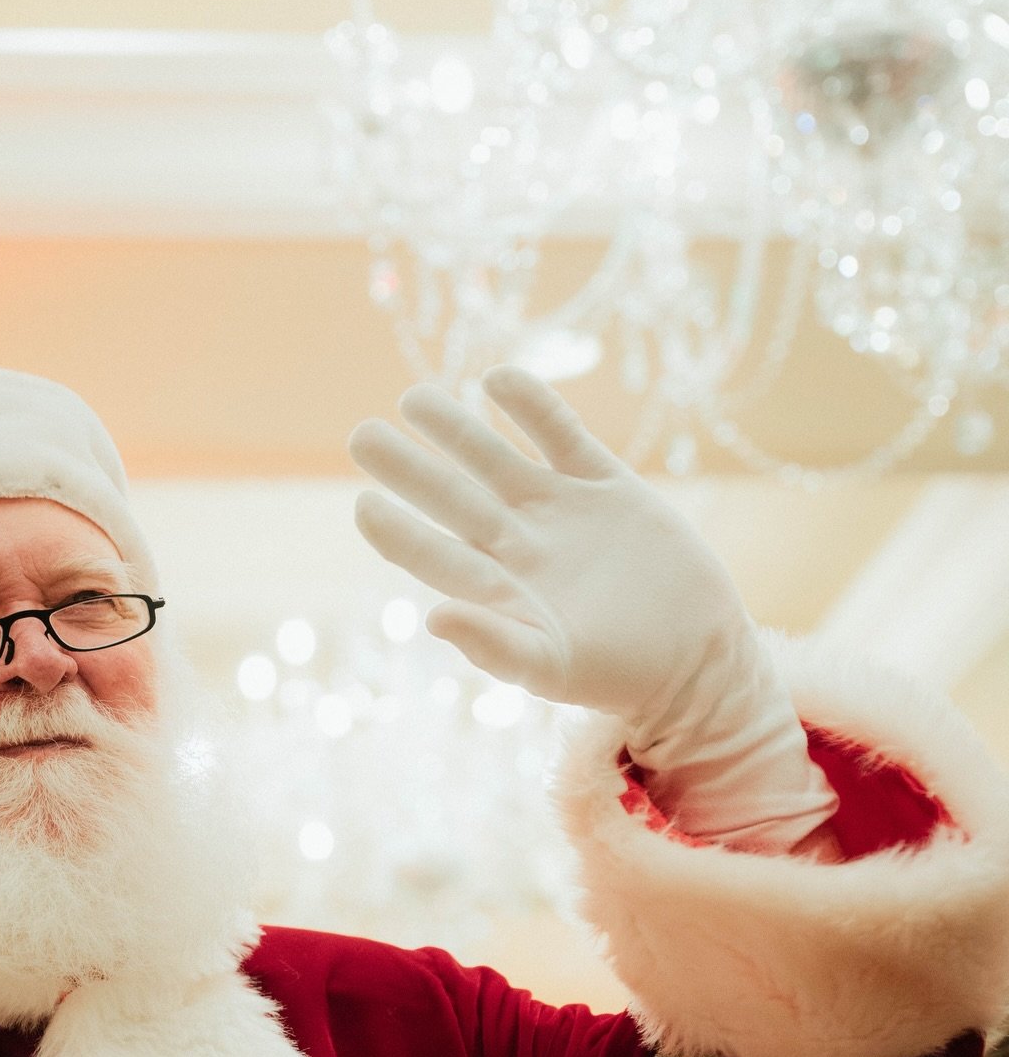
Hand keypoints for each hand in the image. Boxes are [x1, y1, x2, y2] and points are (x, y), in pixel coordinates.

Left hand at [348, 369, 835, 850]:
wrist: (695, 655)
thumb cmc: (616, 675)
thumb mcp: (552, 668)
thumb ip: (493, 645)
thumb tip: (431, 617)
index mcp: (497, 591)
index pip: (433, 555)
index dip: (397, 531)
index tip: (362, 505)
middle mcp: (519, 546)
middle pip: (452, 499)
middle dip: (408, 468)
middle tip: (361, 435)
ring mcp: (560, 511)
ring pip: (495, 459)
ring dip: (455, 430)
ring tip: (413, 398)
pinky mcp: (606, 486)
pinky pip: (562, 437)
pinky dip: (533, 408)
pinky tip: (497, 381)